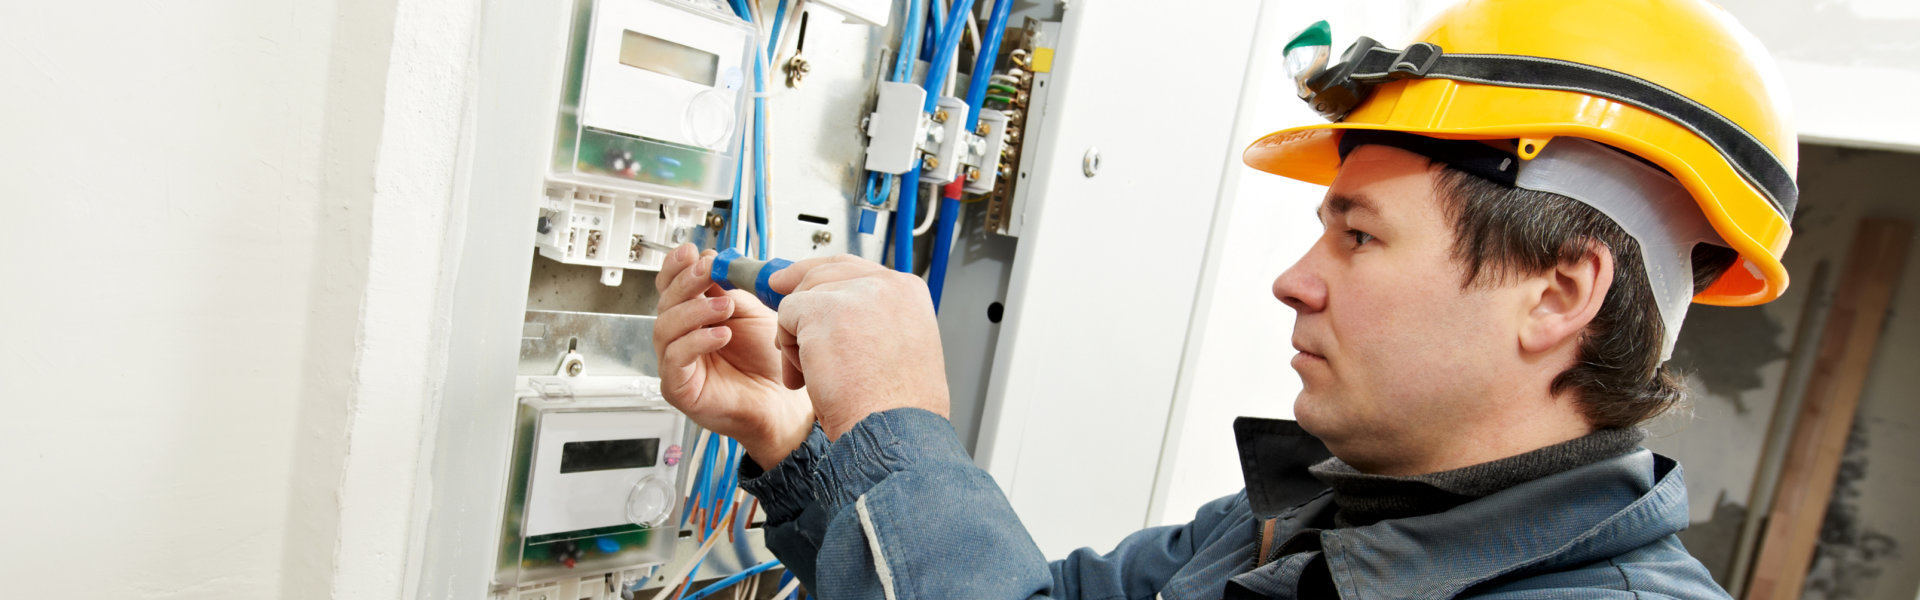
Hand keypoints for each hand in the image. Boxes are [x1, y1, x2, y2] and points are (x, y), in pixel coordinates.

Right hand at [653, 244, 813, 469]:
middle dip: (685, 282)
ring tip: (723, 306)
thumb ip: (729, 289)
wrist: (783, 403)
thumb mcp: (750, 313)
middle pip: (665, 303)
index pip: (671, 287)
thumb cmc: (767, 362)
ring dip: (693, 310)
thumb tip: (711, 261)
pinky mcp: (679, 389)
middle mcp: (680, 339)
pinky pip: (675, 359)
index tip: (690, 251)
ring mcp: (676, 364)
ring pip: (665, 328)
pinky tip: (721, 335)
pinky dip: (697, 342)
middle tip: (707, 270)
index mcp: (693, 318)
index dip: (675, 268)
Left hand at [767, 255, 949, 439]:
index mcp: (908, 292)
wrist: (894, 431)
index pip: (855, 268)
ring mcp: (856, 294)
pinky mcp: (824, 310)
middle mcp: (886, 284)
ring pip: (803, 297)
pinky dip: (789, 349)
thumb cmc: (897, 408)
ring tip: (815, 374)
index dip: (821, 279)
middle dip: (801, 304)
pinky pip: (786, 315)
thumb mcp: (901, 350)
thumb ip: (873, 322)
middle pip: (823, 274)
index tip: (797, 286)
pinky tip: (809, 375)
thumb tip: (834, 311)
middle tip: (788, 334)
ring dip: (799, 337)